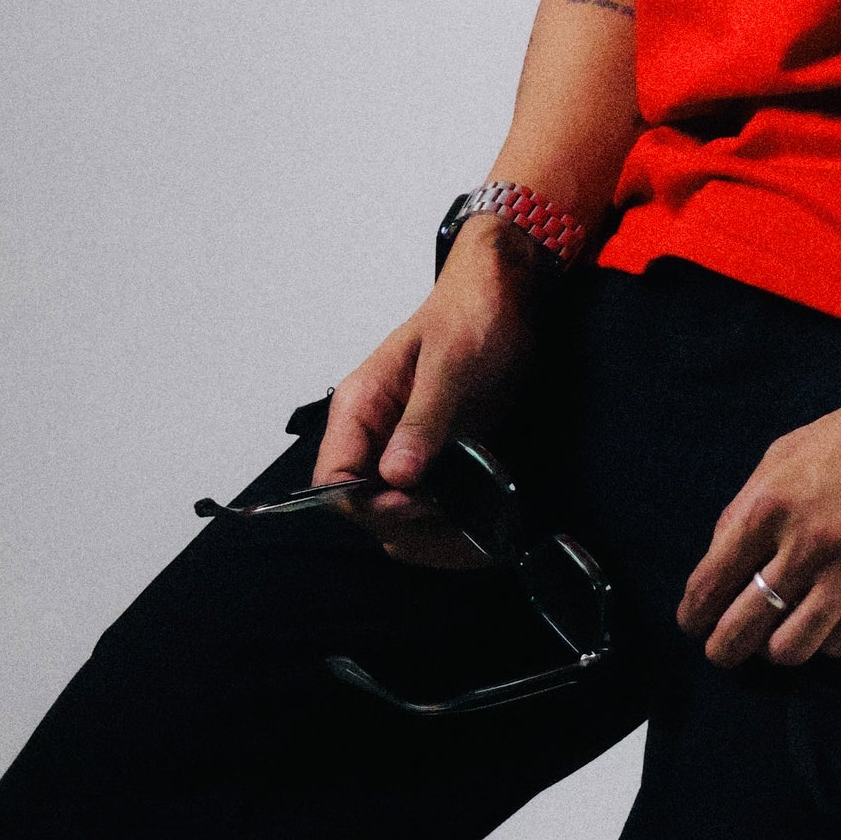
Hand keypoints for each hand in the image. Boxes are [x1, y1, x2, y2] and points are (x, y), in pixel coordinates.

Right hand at [312, 221, 543, 566]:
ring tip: (474, 543)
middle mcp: (375, 435)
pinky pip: (431, 508)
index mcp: (360, 407)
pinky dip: (451, 528)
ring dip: (430, 538)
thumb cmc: (470, 313)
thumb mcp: (448, 364)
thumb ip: (422, 420)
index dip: (369, 504)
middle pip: (366, 508)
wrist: (505, 296)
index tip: (414, 506)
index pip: (334, 479)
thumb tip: (395, 476)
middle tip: (455, 531)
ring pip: (397, 517)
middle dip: (405, 529)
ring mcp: (406, 450)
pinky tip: (480, 535)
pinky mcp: (438, 458)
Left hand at [678, 341, 840, 666]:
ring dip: (776, 651)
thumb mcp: (791, 449)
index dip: (694, 613)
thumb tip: (720, 558)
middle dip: (724, 647)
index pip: (710, 581)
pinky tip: (828, 624)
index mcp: (771, 499)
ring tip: (777, 644)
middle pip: (742, 626)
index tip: (693, 624)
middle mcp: (805, 540)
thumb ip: (749, 502)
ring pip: (789, 648)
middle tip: (725, 651)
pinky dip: (828, 640)